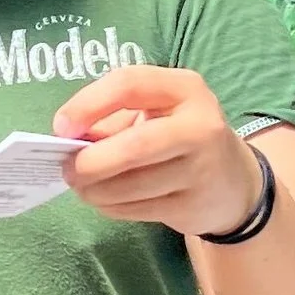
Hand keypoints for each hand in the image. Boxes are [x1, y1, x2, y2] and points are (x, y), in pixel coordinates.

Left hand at [55, 66, 263, 240]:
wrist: (234, 182)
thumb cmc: (179, 137)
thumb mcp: (155, 113)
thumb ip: (113, 119)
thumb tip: (67, 138)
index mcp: (186, 88)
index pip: (130, 84)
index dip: (88, 104)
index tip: (61, 127)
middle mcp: (200, 126)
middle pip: (133, 146)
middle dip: (90, 162)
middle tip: (67, 169)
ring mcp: (201, 169)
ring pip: (132, 185)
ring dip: (95, 190)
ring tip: (82, 187)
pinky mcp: (193, 205)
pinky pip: (137, 209)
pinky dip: (111, 207)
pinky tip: (107, 200)